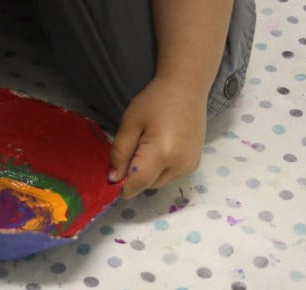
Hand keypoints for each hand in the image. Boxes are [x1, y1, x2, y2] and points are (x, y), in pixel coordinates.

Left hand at [109, 76, 206, 198]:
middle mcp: (180, 165)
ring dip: (147, 173)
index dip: (122, 185)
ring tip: (146, 146)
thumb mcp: (130, 123)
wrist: (186, 87)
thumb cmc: (155, 101)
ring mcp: (189, 166)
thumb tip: (113, 179)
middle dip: (134, 175)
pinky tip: (159, 148)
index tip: (112, 177)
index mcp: (162, 153)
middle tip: (132, 148)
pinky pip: (169, 176)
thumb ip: (119, 152)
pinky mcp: (194, 164)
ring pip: (158, 182)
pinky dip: (159, 169)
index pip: (138, 183)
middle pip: (147, 185)